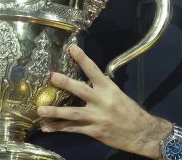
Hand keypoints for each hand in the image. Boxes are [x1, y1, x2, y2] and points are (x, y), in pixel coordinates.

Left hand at [37, 45, 169, 157]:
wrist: (141, 132)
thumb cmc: (130, 111)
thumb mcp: (118, 94)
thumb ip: (103, 88)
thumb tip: (90, 78)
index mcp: (109, 89)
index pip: (94, 70)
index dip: (82, 59)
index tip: (71, 48)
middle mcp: (102, 101)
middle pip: (80, 90)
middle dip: (65, 83)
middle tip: (51, 76)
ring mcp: (97, 117)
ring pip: (73, 113)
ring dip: (55, 111)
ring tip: (40, 110)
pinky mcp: (94, 131)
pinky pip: (73, 129)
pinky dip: (59, 128)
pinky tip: (47, 128)